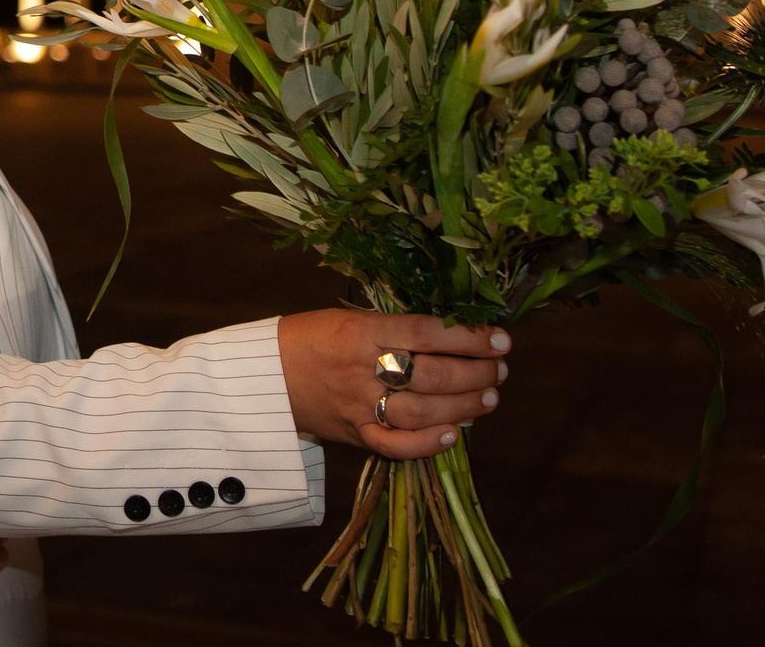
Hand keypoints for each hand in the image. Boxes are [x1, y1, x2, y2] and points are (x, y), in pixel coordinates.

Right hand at [276, 309, 511, 460]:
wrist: (263, 374)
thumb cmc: (310, 337)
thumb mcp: (350, 318)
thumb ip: (395, 329)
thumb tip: (452, 338)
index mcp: (360, 331)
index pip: (426, 333)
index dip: (468, 338)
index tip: (501, 339)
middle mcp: (361, 368)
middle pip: (431, 375)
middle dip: (476, 373)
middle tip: (500, 370)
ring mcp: (357, 405)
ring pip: (422, 411)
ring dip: (463, 406)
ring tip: (489, 396)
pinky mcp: (354, 434)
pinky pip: (395, 446)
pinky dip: (428, 444)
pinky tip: (454, 434)